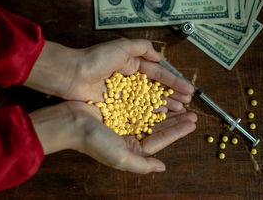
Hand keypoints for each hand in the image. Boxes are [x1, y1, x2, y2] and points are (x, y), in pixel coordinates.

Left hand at [24, 38, 193, 115]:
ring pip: (147, 100)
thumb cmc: (95, 59)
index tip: (188, 89)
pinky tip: (160, 116)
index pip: (157, 73)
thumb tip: (158, 56)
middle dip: (172, 95)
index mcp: (131, 63)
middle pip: (155, 88)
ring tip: (180, 110)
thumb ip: (142, 47)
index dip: (173, 81)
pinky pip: (135, 109)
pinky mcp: (114, 104)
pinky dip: (148, 112)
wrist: (72, 74)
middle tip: (188, 103)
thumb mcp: (122, 46)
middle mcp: (128, 78)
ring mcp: (122, 93)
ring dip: (164, 104)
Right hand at [30, 101, 196, 173]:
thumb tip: (161, 167)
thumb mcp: (121, 157)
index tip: (191, 123)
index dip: (177, 132)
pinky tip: (159, 94)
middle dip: (175, 120)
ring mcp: (123, 119)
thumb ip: (142, 164)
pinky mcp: (116, 106)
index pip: (160, 140)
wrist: (71, 121)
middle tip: (191, 112)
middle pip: (157, 126)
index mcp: (131, 148)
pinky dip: (149, 99)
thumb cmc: (94, 141)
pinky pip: (138, 102)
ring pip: (150, 113)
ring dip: (164, 108)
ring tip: (179, 102)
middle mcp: (128, 135)